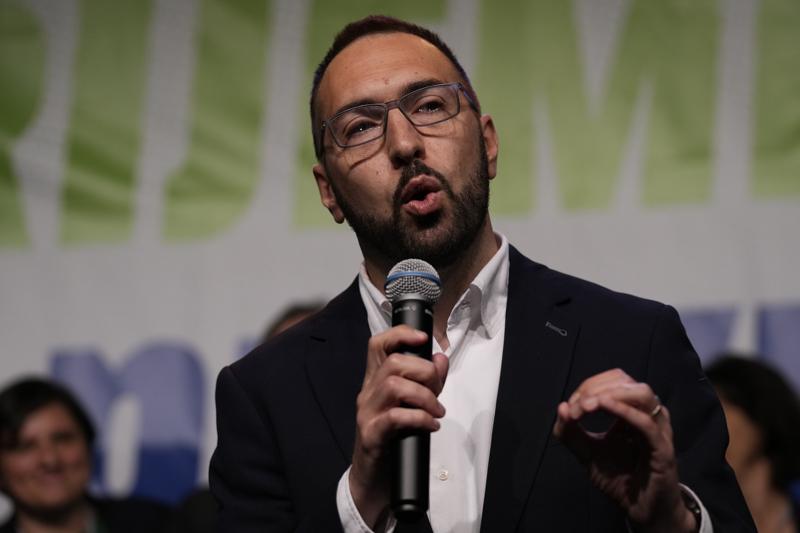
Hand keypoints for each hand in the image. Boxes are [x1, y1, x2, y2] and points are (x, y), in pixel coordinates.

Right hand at [349, 325, 448, 526]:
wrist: (374, 480)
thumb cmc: (394, 440)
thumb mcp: (412, 406)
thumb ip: (428, 382)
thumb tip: (441, 358)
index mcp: (375, 381)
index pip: (378, 345)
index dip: (399, 334)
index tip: (422, 338)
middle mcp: (368, 393)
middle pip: (393, 363)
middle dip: (424, 372)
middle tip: (438, 392)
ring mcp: (367, 413)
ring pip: (394, 386)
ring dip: (424, 396)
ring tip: (437, 412)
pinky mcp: (371, 435)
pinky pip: (395, 417)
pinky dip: (419, 418)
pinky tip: (430, 426)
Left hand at [553, 369, 696, 532]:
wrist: (639, 511)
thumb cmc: (618, 479)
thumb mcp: (587, 453)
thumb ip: (570, 433)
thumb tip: (561, 407)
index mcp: (631, 412)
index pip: (613, 381)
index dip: (589, 386)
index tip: (571, 406)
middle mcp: (647, 415)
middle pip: (626, 382)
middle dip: (596, 388)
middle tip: (577, 405)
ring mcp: (658, 430)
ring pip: (642, 394)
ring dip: (611, 394)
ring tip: (588, 405)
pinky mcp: (663, 449)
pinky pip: (647, 424)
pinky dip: (626, 411)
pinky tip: (605, 407)